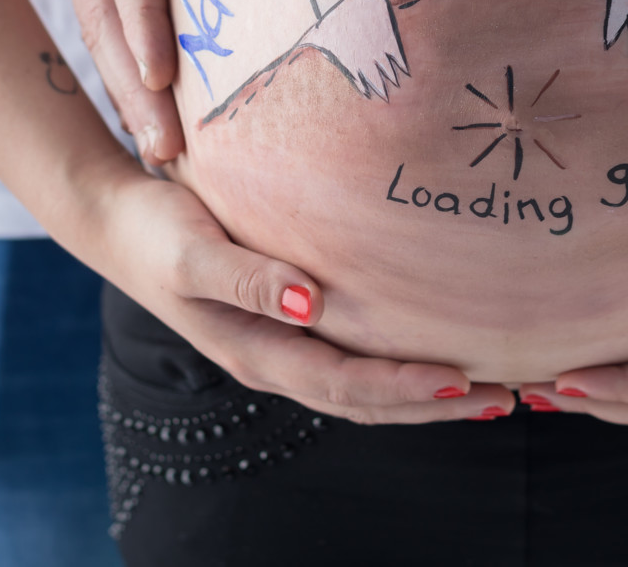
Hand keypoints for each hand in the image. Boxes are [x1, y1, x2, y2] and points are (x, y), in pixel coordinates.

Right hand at [0, 0, 287, 161]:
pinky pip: (98, 28)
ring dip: (124, 99)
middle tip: (164, 156)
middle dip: (132, 88)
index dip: (140, 13)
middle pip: (105, 17)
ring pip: (97, 34)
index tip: (161, 73)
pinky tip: (151, 133)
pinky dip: (119, 81)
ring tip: (161, 168)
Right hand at [97, 173, 516, 423]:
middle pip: (366, 400)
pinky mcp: (288, 322)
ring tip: (489, 388)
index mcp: (257, 352)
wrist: (119, 222)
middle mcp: (277, 359)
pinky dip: (398, 365)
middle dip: (434, 404)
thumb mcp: (192, 250)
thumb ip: (245, 277)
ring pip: (364, 387)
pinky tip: (433, 351)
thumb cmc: (156, 230)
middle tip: (507, 397)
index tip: (461, 382)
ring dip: (425, 393)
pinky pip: (353, 357)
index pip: (345, 384)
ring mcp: (283, 346)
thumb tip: (308, 302)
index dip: (403, 387)